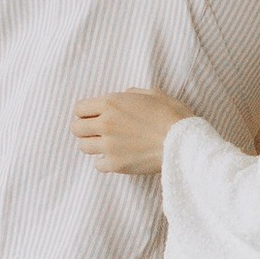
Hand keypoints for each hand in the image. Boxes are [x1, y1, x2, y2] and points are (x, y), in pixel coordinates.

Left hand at [73, 89, 191, 174]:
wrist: (183, 141)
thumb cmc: (171, 115)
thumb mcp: (152, 94)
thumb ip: (130, 94)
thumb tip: (122, 97)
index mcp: (111, 103)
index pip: (79, 108)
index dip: (85, 112)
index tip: (93, 116)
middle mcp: (106, 123)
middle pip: (76, 128)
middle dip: (84, 128)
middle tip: (97, 131)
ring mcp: (109, 146)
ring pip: (83, 147)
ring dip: (93, 145)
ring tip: (106, 144)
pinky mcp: (116, 164)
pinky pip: (97, 165)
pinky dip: (104, 162)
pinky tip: (116, 157)